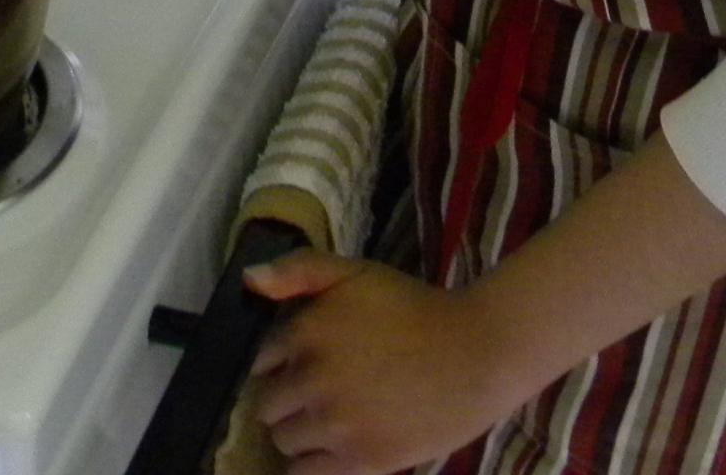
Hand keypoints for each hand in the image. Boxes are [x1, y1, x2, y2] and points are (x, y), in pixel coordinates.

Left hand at [245, 251, 515, 474]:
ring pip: (284, 440)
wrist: (477, 354)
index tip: (303, 365)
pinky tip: (332, 449)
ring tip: (330, 421)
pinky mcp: (360, 460)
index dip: (281, 364)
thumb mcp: (357, 272)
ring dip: (299, 433)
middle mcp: (314, 379)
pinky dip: (310, 464)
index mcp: (308, 331)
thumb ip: (300, 270)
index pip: (261, 360)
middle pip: (267, 405)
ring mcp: (336, 423)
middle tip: (318, 395)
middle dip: (287, 400)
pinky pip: (305, 473)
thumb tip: (248, 282)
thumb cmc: (415, 309)